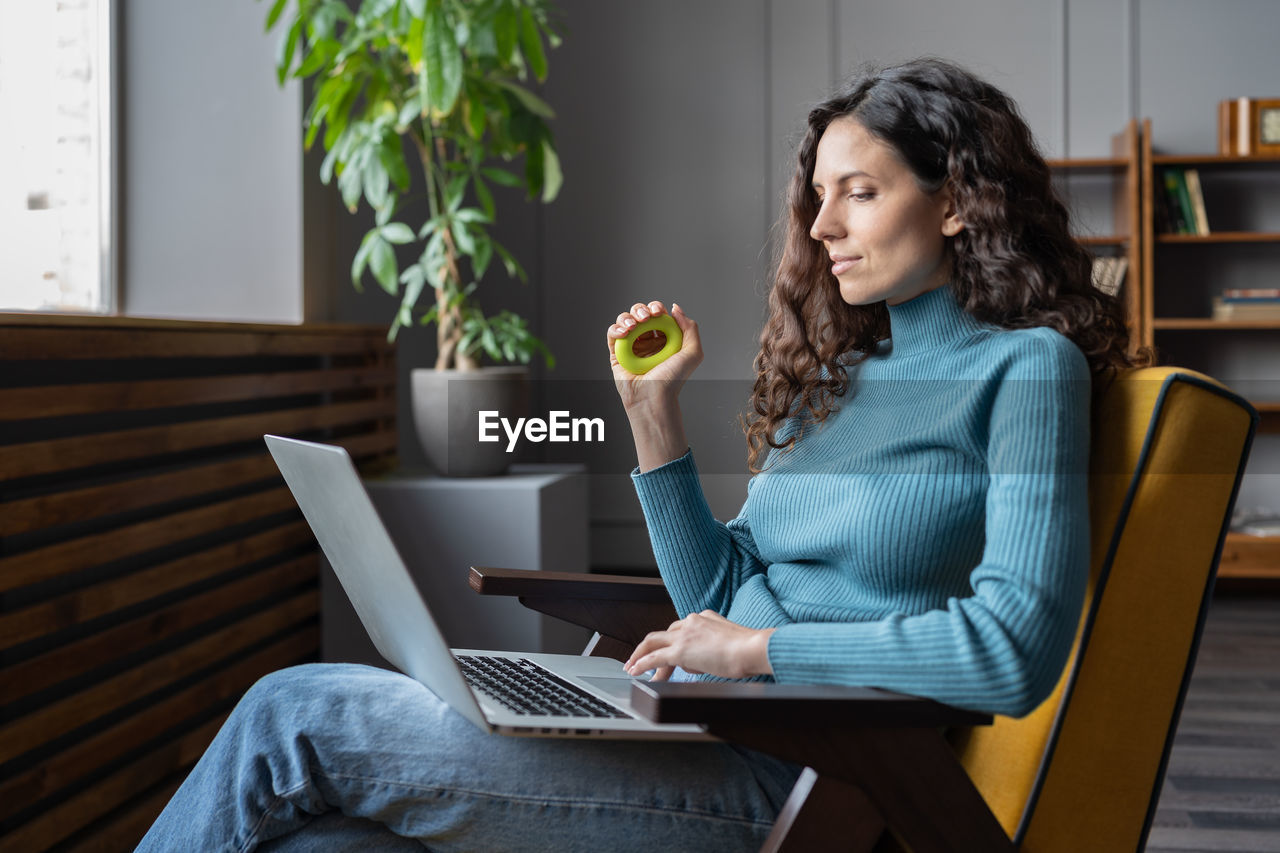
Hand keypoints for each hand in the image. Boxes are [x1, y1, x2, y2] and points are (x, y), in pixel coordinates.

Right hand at [605, 301, 702, 412]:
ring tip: (633, 327)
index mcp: (664, 339)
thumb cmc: (672, 380)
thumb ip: (690, 328)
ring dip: (628, 318)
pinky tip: (624, 333)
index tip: (658, 312)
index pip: (657, 315)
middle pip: (640, 314)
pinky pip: (612, 334)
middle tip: (645, 318)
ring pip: (625, 320)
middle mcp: (648, 341)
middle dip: (641, 310)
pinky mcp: (617, 353)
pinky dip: (616, 328)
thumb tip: (675, 309)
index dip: (656, 308)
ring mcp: (631, 347)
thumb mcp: (693, 353)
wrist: (653, 397)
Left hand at [623, 611, 774, 680]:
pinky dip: (642, 663)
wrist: (751, 649)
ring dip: (640, 654)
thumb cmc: (749, 650)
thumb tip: (705, 661)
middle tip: (640, 659)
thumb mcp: (729, 643)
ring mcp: (684, 635)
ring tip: (632, 666)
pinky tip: (635, 671)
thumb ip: (715, 647)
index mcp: (704, 617)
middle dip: (650, 647)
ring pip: (653, 642)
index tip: (667, 656)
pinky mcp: (680, 651)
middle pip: (664, 635)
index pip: (680, 630)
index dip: (671, 644)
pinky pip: (654, 657)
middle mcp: (691, 621)